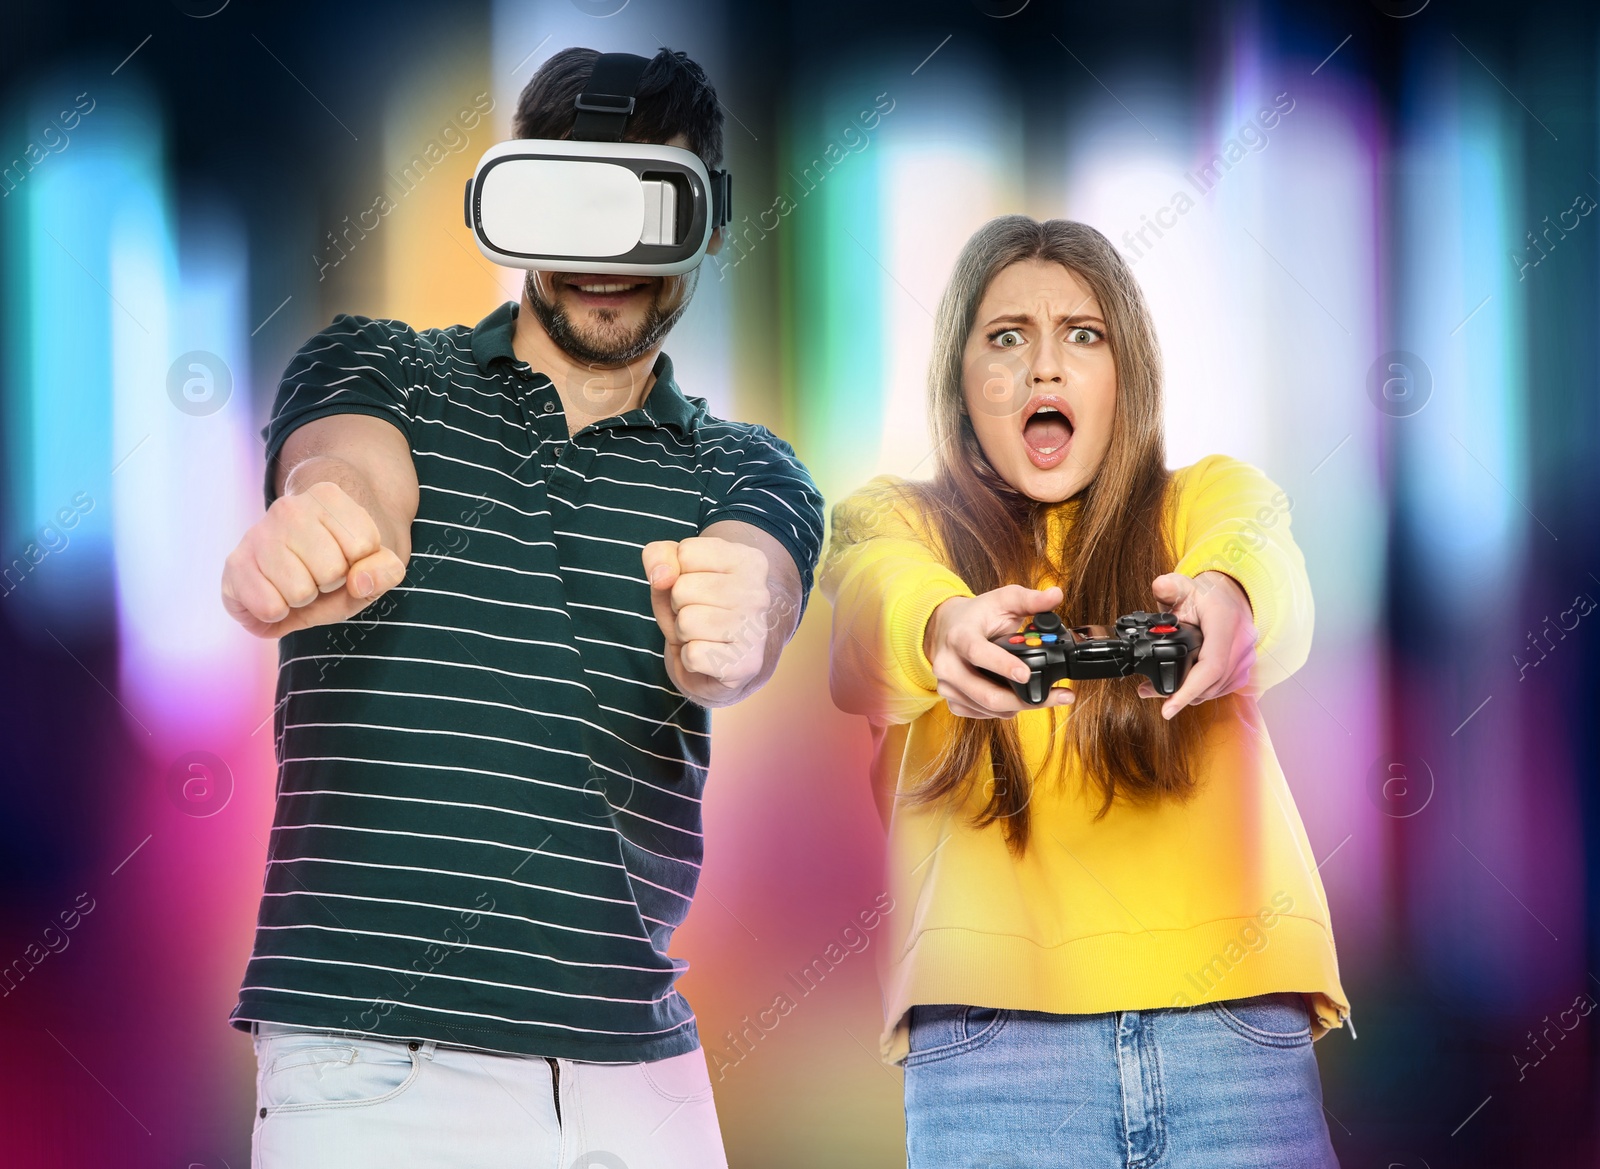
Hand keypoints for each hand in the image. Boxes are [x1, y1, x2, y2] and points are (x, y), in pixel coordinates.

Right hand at [221, 481, 407, 637]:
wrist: (296, 563)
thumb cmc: (340, 561)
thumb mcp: (374, 565)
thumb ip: (386, 570)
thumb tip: (359, 582)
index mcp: (328, 497)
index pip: (364, 545)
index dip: (360, 562)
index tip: (347, 555)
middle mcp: (288, 508)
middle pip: (331, 570)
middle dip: (331, 583)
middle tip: (319, 572)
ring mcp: (257, 534)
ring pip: (300, 591)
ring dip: (304, 599)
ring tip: (297, 581)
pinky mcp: (235, 564)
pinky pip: (269, 607)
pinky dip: (278, 613)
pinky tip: (275, 592)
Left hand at [643, 536, 772, 703]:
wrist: (723, 660)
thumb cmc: (697, 608)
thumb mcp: (672, 573)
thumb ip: (659, 557)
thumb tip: (662, 577)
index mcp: (748, 560)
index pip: (686, 553)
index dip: (677, 573)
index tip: (697, 587)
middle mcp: (759, 593)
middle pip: (682, 589)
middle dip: (677, 605)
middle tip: (698, 614)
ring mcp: (756, 630)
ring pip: (686, 622)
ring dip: (683, 632)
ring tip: (702, 634)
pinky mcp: (746, 664)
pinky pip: (692, 655)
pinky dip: (689, 659)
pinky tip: (708, 655)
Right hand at [923, 585, 1073, 718]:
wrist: (945, 628)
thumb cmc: (976, 615)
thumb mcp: (1002, 600)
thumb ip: (1030, 599)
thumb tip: (1056, 594)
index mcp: (959, 636)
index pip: (977, 653)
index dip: (1002, 665)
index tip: (1026, 673)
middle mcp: (948, 664)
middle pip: (987, 694)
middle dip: (1025, 699)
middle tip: (1058, 696)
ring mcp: (948, 686)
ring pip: (989, 708)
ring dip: (1020, 706)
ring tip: (1043, 695)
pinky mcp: (952, 701)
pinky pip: (983, 714)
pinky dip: (1005, 710)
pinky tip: (1017, 697)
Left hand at [1140, 571, 1256, 717]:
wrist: (1229, 595)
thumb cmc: (1204, 593)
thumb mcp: (1182, 584)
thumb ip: (1167, 586)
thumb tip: (1160, 587)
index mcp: (1226, 622)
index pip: (1211, 666)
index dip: (1189, 690)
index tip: (1168, 708)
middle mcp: (1242, 642)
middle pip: (1212, 683)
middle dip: (1181, 696)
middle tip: (1150, 694)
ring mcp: (1247, 656)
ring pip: (1218, 688)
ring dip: (1191, 695)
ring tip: (1159, 693)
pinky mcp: (1245, 666)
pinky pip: (1223, 686)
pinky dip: (1202, 691)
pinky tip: (1183, 689)